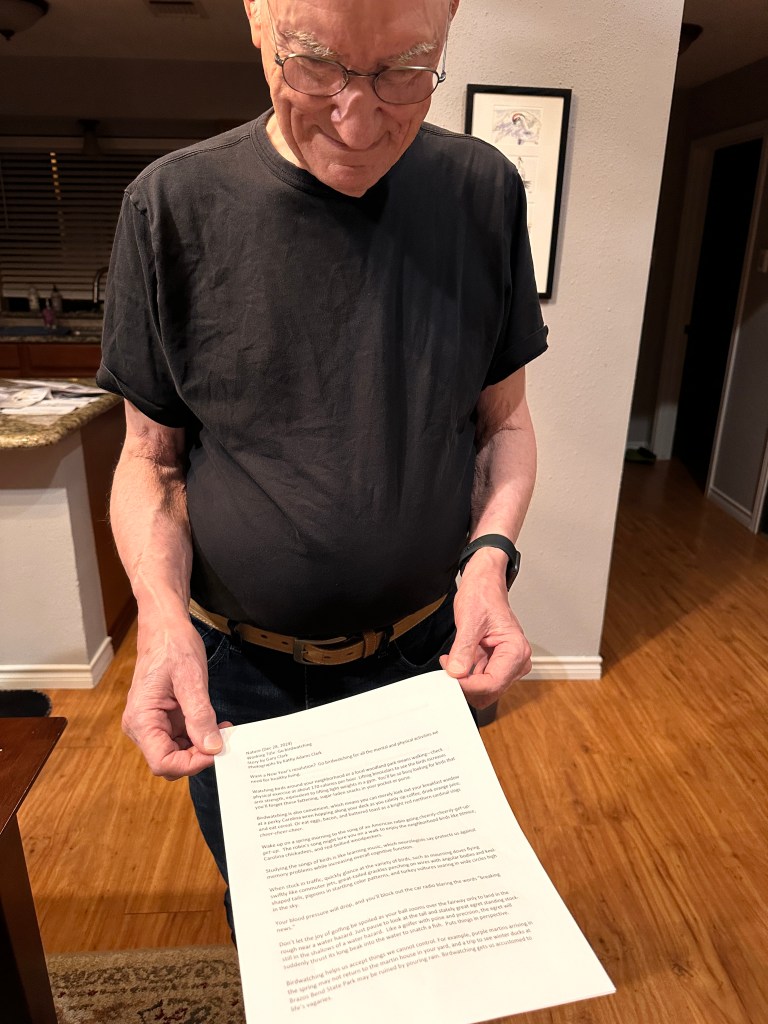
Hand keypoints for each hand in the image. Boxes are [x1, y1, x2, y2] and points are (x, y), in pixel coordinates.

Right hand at [122, 615, 230, 779]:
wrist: (164, 627)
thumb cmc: (172, 646)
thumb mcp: (191, 679)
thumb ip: (200, 715)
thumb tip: (212, 747)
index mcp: (141, 718)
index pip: (163, 762)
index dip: (191, 764)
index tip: (216, 749)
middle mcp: (141, 726)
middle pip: (170, 762)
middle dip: (198, 756)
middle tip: (224, 739)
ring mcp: (152, 724)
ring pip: (177, 754)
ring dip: (201, 748)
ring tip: (223, 730)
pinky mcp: (163, 720)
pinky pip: (181, 740)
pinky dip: (200, 737)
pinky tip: (215, 725)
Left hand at [440, 550, 531, 708]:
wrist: (483, 586)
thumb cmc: (483, 596)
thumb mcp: (470, 621)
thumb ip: (463, 649)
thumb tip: (456, 672)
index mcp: (516, 649)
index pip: (493, 682)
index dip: (469, 686)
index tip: (450, 679)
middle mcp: (517, 660)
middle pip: (490, 690)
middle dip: (466, 685)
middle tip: (447, 670)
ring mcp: (507, 663)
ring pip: (485, 689)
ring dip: (464, 680)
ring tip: (450, 661)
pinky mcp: (497, 663)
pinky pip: (480, 679)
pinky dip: (465, 675)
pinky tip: (455, 662)